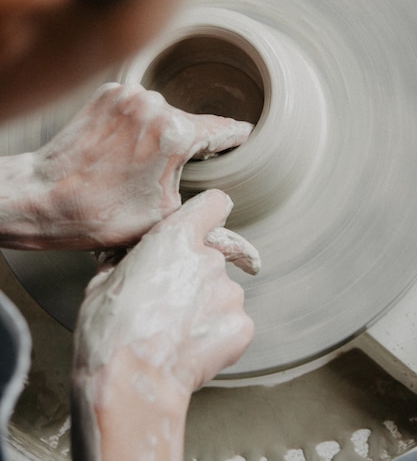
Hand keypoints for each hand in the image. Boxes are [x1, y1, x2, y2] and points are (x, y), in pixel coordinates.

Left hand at [0, 83, 252, 249]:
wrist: (45, 196)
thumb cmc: (103, 212)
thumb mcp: (166, 216)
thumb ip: (205, 201)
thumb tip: (232, 216)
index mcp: (175, 133)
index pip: (221, 129)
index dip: (234, 136)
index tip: (244, 134)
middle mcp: (155, 104)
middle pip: (189, 123)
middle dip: (185, 145)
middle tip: (165, 175)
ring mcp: (129, 95)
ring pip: (162, 114)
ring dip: (160, 133)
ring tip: (136, 165)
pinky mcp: (109, 93)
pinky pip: (138, 107)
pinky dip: (137, 124)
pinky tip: (121, 149)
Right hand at [71, 191, 256, 460]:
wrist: (130, 382)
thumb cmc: (109, 328)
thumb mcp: (103, 281)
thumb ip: (126, 260)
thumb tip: (126, 259)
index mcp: (177, 237)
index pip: (213, 204)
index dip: (207, 214)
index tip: (203, 225)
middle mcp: (210, 259)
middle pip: (211, 258)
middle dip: (194, 275)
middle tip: (167, 303)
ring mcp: (230, 293)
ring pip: (221, 293)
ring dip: (205, 307)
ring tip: (175, 333)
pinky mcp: (242, 326)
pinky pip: (231, 323)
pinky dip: (216, 334)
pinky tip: (190, 349)